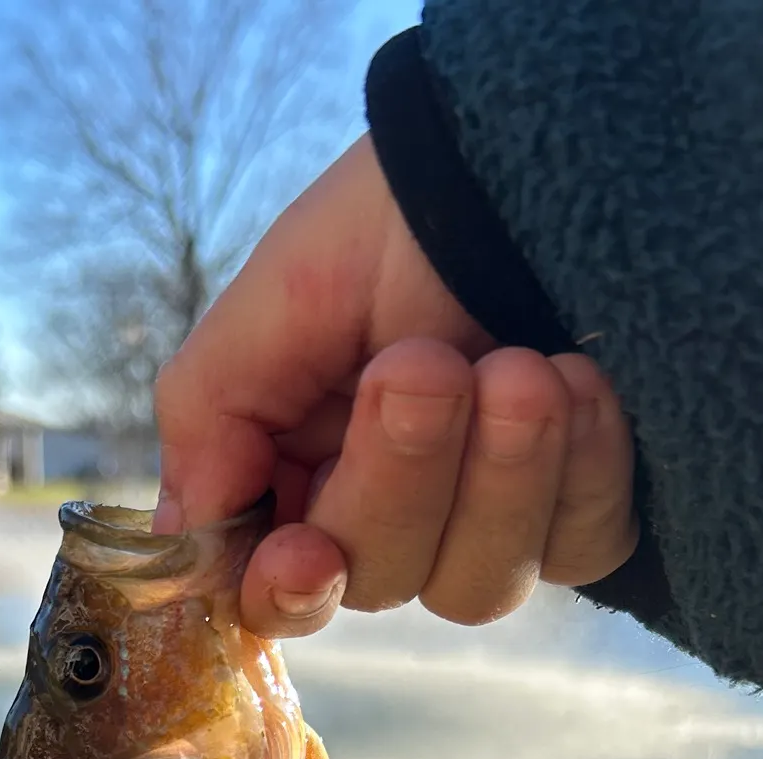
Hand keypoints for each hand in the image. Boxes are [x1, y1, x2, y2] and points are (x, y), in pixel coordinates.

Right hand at [153, 135, 638, 636]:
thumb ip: (210, 420)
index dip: (288, 591)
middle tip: (428, 365)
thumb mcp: (273, 303)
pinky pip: (581, 550)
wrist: (524, 162)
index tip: (305, 553)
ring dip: (499, 477)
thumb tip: (181, 540)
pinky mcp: (578, 513)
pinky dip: (581, 473)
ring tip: (519, 366)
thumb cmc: (387, 227)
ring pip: (477, 587)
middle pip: (379, 582)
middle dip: (403, 478)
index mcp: (295, 485)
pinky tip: (577, 384)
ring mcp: (485, 525)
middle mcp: (386, 520)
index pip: (278, 593)